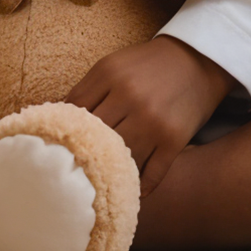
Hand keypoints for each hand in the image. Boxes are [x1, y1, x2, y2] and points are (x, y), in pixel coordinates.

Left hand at [66, 36, 235, 193]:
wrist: (196, 60)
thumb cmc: (146, 65)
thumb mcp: (112, 65)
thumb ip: (86, 89)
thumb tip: (55, 112)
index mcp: (109, 75)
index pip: (74, 108)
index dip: (61, 126)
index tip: (54, 142)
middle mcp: (130, 99)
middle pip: (95, 135)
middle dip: (81, 151)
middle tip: (69, 168)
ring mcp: (154, 122)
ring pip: (121, 157)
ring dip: (109, 171)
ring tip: (95, 183)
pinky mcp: (175, 140)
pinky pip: (153, 172)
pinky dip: (140, 184)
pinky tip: (130, 190)